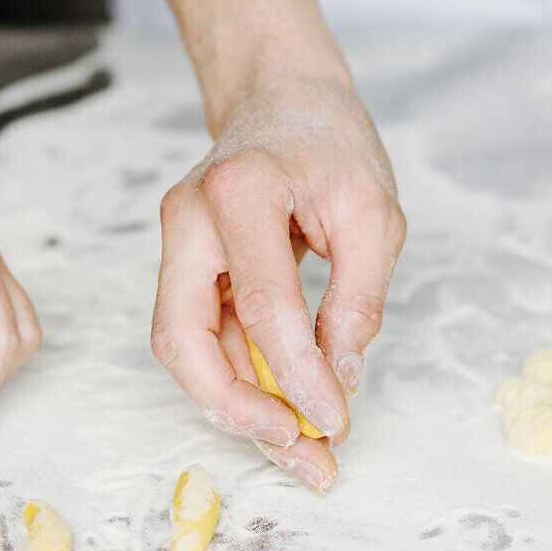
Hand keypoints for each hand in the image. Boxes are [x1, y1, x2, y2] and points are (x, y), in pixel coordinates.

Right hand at [152, 65, 404, 491]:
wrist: (282, 99)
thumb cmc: (330, 146)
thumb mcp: (374, 214)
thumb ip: (358, 297)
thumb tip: (340, 377)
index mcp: (238, 192)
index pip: (259, 305)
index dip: (296, 375)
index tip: (335, 422)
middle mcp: (188, 219)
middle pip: (181, 339)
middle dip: (235, 409)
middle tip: (297, 451)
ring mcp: (176, 243)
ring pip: (184, 347)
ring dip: (237, 407)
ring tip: (298, 448)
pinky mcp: (184, 266)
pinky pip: (200, 336)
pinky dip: (238, 378)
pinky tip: (282, 408)